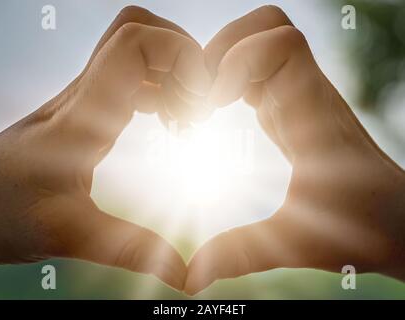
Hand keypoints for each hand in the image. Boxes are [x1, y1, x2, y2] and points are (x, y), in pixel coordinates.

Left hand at [0, 6, 210, 290]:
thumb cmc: (5, 211)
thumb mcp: (68, 232)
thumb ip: (127, 249)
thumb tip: (181, 272)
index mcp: (85, 113)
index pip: (135, 42)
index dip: (180, 55)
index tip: (200, 100)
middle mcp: (86, 93)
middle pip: (139, 29)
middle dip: (182, 56)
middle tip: (198, 105)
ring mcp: (88, 98)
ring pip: (138, 50)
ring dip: (174, 75)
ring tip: (187, 119)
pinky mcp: (90, 109)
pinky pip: (134, 78)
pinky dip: (162, 89)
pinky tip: (169, 124)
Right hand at [185, 6, 404, 294]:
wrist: (393, 216)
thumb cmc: (360, 227)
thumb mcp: (297, 243)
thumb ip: (243, 254)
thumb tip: (192, 276)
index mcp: (312, 118)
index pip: (281, 44)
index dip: (236, 59)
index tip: (212, 103)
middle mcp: (307, 94)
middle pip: (267, 25)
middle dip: (222, 48)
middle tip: (199, 94)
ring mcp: (300, 94)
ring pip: (262, 38)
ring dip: (224, 58)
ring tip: (202, 100)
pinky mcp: (292, 103)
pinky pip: (258, 65)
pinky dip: (230, 74)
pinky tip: (216, 109)